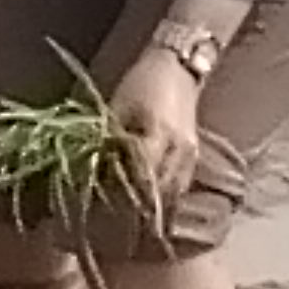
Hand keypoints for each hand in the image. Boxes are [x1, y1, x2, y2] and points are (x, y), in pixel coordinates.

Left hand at [109, 48, 204, 215]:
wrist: (177, 69)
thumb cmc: (140, 84)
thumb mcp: (119, 108)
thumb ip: (110, 139)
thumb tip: (94, 167)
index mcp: (157, 132)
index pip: (141, 174)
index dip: (123, 192)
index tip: (104, 204)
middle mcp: (179, 148)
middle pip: (159, 190)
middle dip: (138, 207)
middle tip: (116, 219)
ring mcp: (190, 154)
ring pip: (173, 193)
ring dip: (153, 206)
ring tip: (131, 216)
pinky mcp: (193, 156)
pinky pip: (180, 185)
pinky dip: (164, 196)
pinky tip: (149, 201)